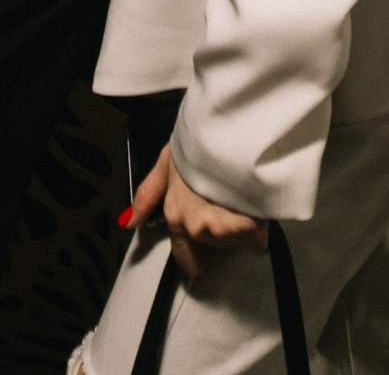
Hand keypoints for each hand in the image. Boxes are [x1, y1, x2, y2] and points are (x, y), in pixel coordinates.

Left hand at [126, 142, 268, 278]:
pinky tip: (255, 201)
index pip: (186, 259)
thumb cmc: (202, 139)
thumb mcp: (168, 160)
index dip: (200, 247)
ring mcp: (219, 228)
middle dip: (223, 232)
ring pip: (236, 243)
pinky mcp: (245, 228)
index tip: (209, 230)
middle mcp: (194, 226)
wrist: (231, 129)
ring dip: (241, 225)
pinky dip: (260, 226)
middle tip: (227, 201)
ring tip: (239, 193)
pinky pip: (258, 240)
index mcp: (175, 214)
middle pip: (215, 248)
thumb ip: (147, 195)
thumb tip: (128, 221)